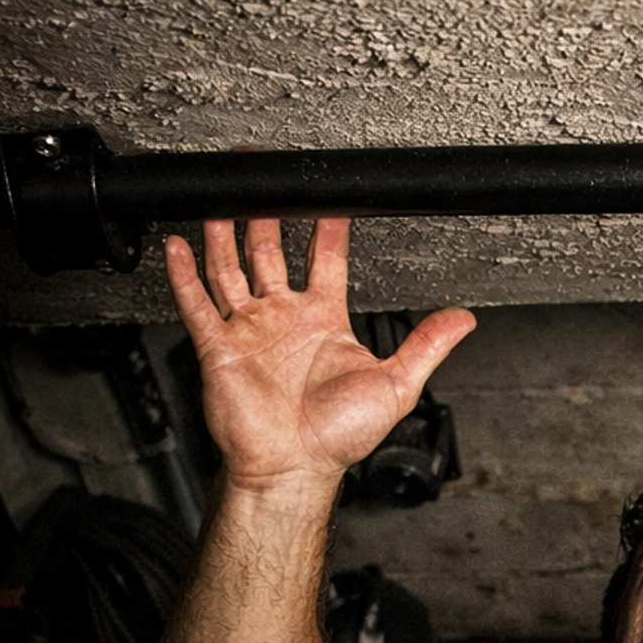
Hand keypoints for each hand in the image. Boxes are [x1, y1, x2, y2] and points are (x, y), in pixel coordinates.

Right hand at [164, 218, 474, 490]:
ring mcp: (249, 330)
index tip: (332, 193)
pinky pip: (196, 302)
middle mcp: (284, 319)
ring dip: (224, 233)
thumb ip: (426, 345)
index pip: (325, 257)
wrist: (294, 468)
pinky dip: (184, 273)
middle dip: (266, 213)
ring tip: (219, 196)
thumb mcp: (396, 385)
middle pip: (270, 251)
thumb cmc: (338, 437)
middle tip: (263, 175)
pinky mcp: (218, 346)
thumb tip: (464, 320)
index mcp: (323, 321)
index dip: (328, 224)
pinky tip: (178, 243)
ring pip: (230, 267)